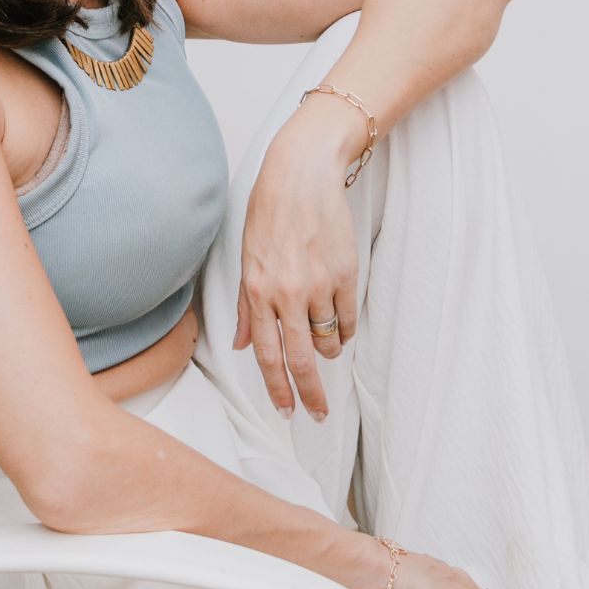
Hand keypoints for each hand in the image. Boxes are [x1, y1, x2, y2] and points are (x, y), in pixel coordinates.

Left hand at [233, 120, 359, 418]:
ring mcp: (320, 285)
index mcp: (257, 291)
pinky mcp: (347, 275)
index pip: (268, 356)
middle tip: (318, 414)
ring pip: (328, 341)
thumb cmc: (269, 212)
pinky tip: (337, 322)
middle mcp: (288, 293)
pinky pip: (348, 320)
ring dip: (326, 349)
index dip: (278, 390)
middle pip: (301, 360)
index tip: (287, 412)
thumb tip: (239, 345)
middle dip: (311, 395)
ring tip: (322, 341)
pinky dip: (343, 329)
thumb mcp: (246, 258)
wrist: (303, 175)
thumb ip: (243, 306)